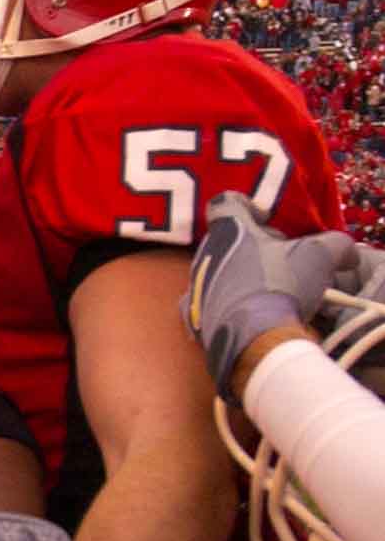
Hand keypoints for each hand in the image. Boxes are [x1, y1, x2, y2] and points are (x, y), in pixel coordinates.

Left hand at [183, 191, 355, 400]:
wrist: (252, 338)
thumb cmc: (281, 285)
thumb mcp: (321, 255)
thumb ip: (335, 244)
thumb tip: (345, 252)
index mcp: (227, 230)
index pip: (226, 203)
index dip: (248, 206)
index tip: (266, 219)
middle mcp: (204, 254)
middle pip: (227, 239)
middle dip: (254, 246)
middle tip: (282, 260)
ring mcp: (195, 286)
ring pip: (219, 271)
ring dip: (243, 276)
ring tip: (271, 290)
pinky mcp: (194, 316)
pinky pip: (213, 302)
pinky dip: (232, 304)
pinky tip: (253, 313)